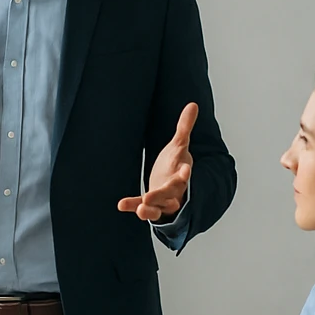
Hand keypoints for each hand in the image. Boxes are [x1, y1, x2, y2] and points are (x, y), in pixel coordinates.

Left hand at [119, 102, 197, 221]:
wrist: (174, 187)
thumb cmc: (175, 165)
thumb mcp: (179, 145)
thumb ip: (184, 127)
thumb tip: (193, 104)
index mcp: (181, 174)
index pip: (184, 175)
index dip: (185, 174)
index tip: (186, 171)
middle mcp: (175, 191)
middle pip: (170, 194)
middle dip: (161, 196)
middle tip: (150, 198)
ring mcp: (162, 201)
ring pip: (158, 208)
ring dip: (149, 210)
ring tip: (140, 210)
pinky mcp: (150, 205)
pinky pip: (141, 206)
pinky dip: (132, 206)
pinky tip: (121, 204)